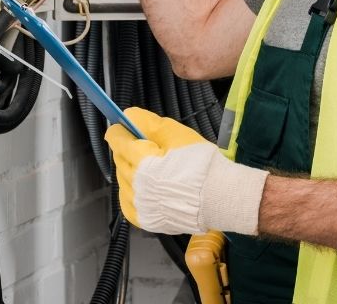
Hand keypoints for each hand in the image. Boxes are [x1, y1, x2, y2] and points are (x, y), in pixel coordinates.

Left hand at [105, 107, 268, 235]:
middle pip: (119, 158)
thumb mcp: (176, 133)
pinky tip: (146, 184)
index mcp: (142, 163)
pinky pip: (127, 201)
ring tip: (152, 166)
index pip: (118, 141)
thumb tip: (128, 116)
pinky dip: (132, 190)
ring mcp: (139, 206)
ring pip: (122, 179)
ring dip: (131, 168)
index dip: (119, 129)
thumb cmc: (200, 163)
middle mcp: (135, 186)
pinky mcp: (145, 220)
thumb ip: (148, 123)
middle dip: (128, 148)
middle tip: (146, 144)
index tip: (122, 125)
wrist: (219, 196)